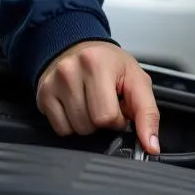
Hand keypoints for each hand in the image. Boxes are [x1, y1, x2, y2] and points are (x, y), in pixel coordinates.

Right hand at [36, 40, 159, 153]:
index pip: (107, 117)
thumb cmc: (110, 64)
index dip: (118, 119)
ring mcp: (53, 83)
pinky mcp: (42, 94)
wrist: (81, 48)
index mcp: (97, 63)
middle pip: (90, 125)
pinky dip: (71, 124)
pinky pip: (60, 129)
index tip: (119, 106)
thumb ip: (148, 114)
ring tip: (91, 103)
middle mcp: (70, 70)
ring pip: (75, 130)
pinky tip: (76, 106)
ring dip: (87, 124)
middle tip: (105, 103)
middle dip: (102, 122)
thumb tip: (151, 146)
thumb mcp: (137, 81)